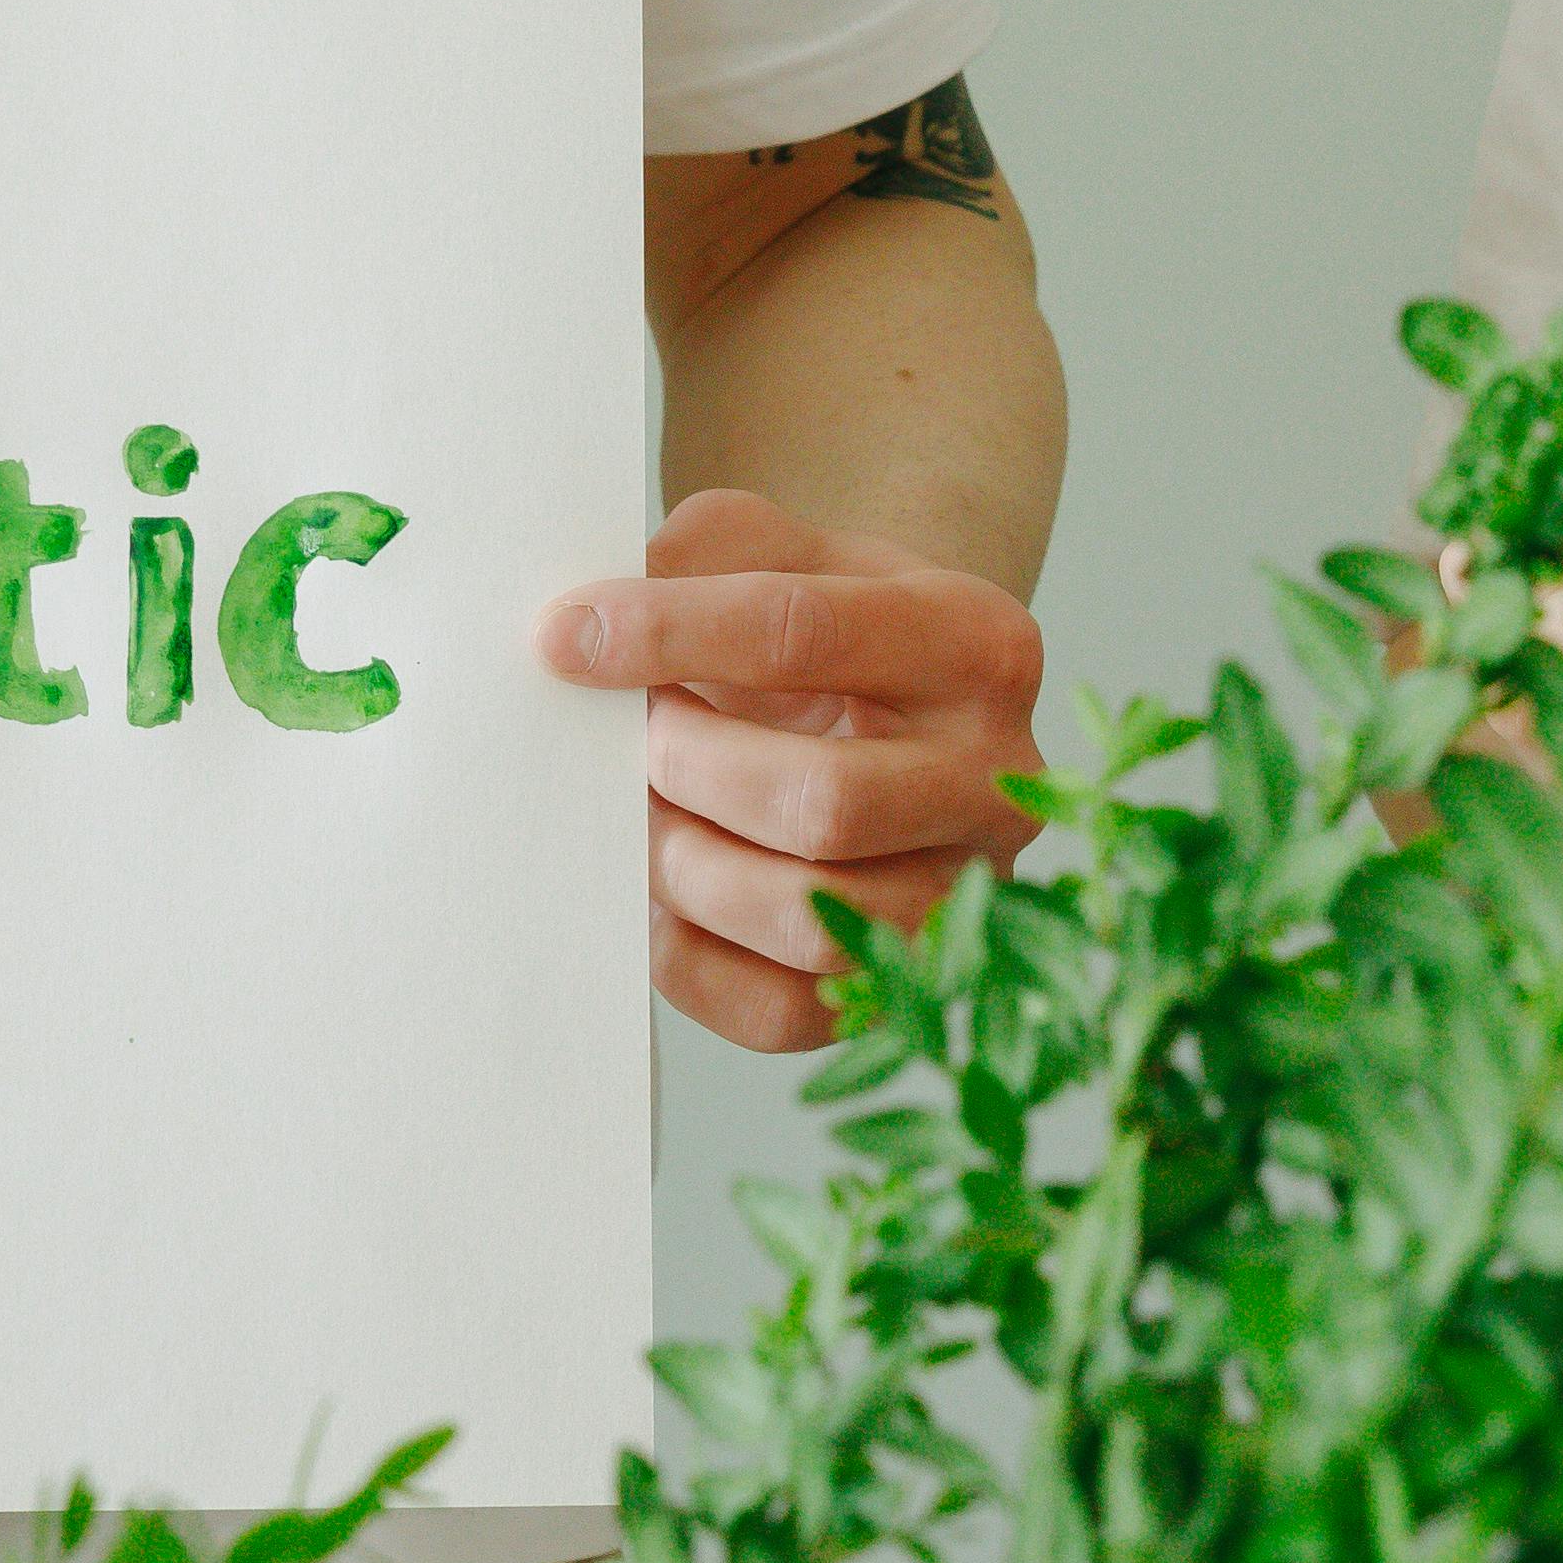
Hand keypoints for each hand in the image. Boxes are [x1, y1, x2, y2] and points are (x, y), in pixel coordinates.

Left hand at [535, 492, 1044, 1052]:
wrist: (892, 716)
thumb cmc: (824, 630)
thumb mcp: (779, 550)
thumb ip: (696, 555)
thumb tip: (588, 631)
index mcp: (978, 643)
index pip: (801, 629)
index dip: (666, 631)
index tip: (564, 637)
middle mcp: (998, 779)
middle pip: (823, 801)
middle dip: (687, 769)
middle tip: (637, 741)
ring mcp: (966, 894)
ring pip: (808, 918)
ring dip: (686, 866)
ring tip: (651, 814)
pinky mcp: (908, 986)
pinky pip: (779, 1011)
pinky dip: (689, 955)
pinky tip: (670, 890)